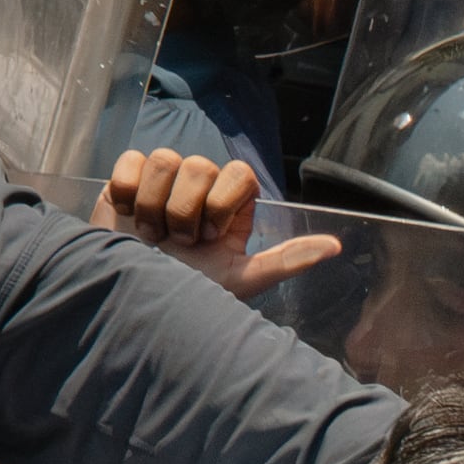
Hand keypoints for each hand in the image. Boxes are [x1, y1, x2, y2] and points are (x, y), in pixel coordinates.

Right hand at [95, 144, 337, 297]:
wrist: (130, 303)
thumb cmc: (187, 293)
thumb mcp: (240, 280)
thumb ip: (285, 261)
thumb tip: (336, 247)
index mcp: (230, 203)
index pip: (240, 172)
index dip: (222, 202)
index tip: (211, 236)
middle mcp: (199, 186)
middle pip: (200, 165)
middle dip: (186, 212)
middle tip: (178, 243)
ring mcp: (163, 181)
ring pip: (165, 160)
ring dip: (155, 207)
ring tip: (151, 236)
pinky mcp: (127, 179)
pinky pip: (131, 162)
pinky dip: (127, 193)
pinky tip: (127, 219)